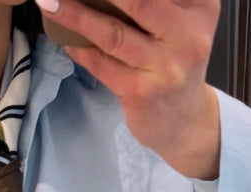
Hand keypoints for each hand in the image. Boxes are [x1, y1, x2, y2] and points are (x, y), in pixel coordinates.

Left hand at [35, 0, 220, 178]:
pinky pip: (103, 65)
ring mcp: (166, 67)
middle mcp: (189, 34)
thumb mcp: (180, 23)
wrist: (184, 120)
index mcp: (200, 7)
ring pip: (113, 33)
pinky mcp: (143, 93)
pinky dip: (80, 49)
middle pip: (137, 1)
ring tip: (50, 4)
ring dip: (76, 16)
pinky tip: (65, 39)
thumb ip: (153, 3)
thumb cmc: (174, 63)